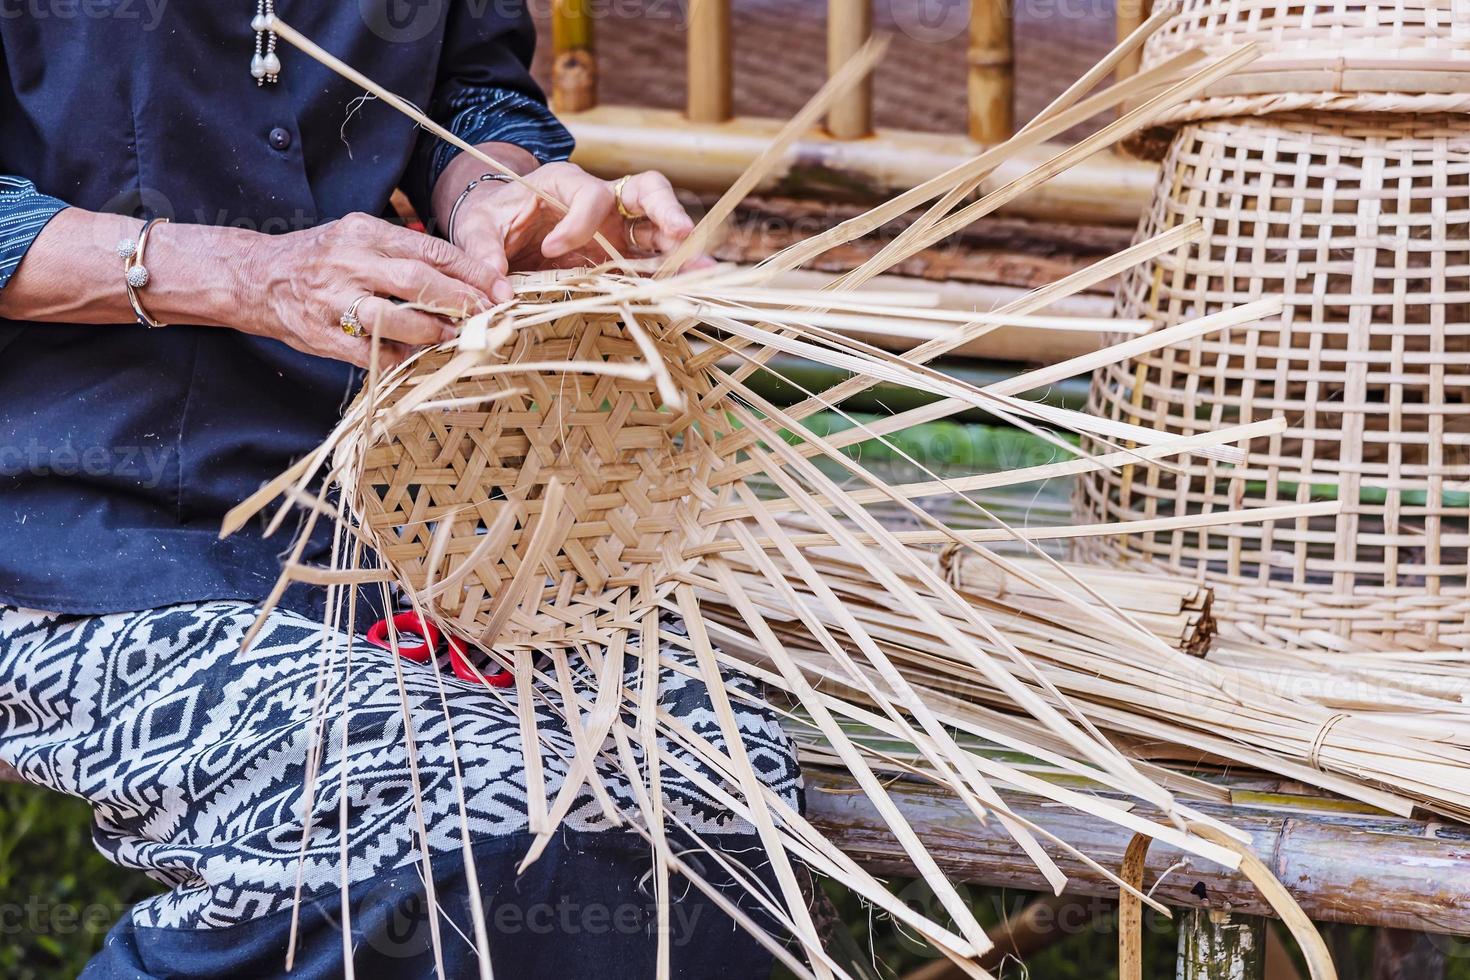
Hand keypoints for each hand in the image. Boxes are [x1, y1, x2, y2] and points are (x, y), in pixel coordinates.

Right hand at [243, 212, 506, 367]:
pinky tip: (414, 356)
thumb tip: (465, 276)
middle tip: (488, 315)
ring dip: (431, 331)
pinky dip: (396, 356)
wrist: (256, 277)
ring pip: (391, 319)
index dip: (472, 273)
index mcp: (364, 233)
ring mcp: (332, 301)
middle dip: (461, 301)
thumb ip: (404, 252)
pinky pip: (367, 352)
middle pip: (417, 282)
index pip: (431, 251)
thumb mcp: (360, 237)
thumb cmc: (322, 258)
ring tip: (453, 336)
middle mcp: (349, 263)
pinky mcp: (320, 334)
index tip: (501, 289)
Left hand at [448, 163, 708, 273]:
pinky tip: (688, 294)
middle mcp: (602, 202)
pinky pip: (652, 265)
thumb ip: (482, 249)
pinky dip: (669, 279)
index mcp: (567, 183)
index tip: (550, 250)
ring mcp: (618, 231)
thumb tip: (495, 285)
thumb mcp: (476, 226)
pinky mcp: (622, 258)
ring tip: (704, 273)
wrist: (499, 227)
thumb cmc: (491, 216)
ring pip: (660, 232)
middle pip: (648, 192)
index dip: (577, 223)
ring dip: (682, 252)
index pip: (590, 194)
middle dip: (666, 211)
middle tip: (680, 233)